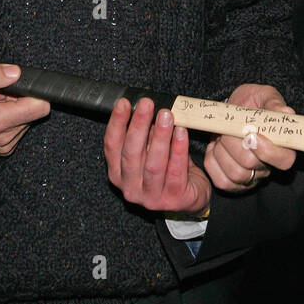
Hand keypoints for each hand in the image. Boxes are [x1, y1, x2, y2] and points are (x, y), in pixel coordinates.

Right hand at [0, 62, 49, 153]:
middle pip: (32, 112)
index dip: (32, 92)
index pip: (40, 107)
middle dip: (17, 99)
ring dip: (10, 109)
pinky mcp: (0, 150)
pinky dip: (4, 119)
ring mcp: (3, 146)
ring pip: (24, 120)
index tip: (16, 86)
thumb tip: (16, 72)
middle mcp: (4, 138)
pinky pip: (14, 129)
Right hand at [103, 97, 210, 216]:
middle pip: (131, 154)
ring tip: (166, 115)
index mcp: (119, 173)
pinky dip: (179, 150)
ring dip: (160, 137)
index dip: (116, 123)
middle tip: (147, 104)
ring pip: (153, 165)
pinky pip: (175, 172)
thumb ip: (147, 134)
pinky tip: (181, 133)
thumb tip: (147, 107)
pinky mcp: (172, 200)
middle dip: (138, 126)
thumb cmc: (169, 170)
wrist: (192, 197)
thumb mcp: (152, 150)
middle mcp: (130, 187)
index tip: (124, 103)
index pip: (112, 146)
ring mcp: (150, 197)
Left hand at [204, 83, 296, 191]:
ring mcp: (251, 176)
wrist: (231, 109)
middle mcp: (268, 165)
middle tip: (230, 128)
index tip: (252, 133)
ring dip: (222, 152)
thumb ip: (274, 103)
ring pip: (236, 174)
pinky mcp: (233, 183)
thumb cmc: (251, 103)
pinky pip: (222, 182)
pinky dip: (213, 162)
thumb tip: (287, 113)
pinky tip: (215, 148)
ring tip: (222, 136)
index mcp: (282, 146)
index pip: (285, 160)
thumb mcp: (263, 95)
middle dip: (234, 143)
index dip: (268, 151)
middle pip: (252, 164)